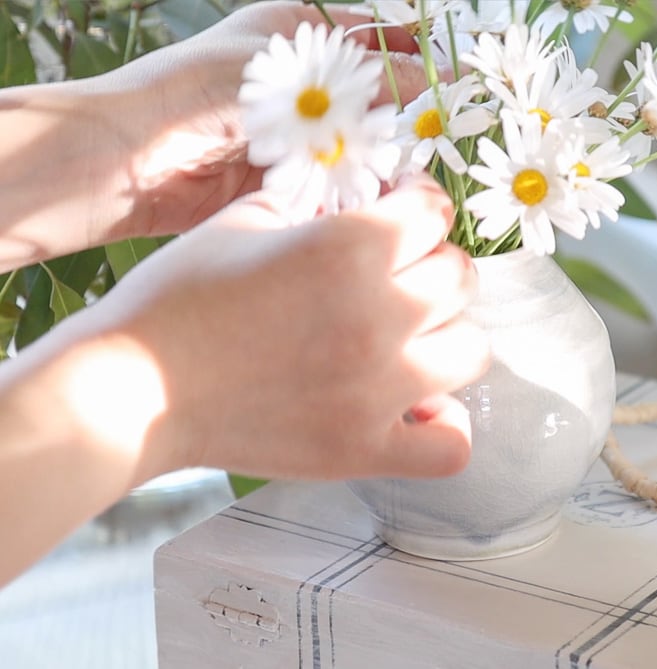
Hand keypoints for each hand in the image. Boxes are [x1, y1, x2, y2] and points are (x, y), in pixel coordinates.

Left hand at [0, 1, 428, 269]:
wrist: (131, 159)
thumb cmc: (200, 92)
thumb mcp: (289, 72)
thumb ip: (362, 78)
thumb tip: (427, 79)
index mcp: (298, 36)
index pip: (372, 38)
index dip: (412, 54)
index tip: (454, 78)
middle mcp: (301, 87)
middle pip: (373, 97)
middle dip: (406, 114)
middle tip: (445, 131)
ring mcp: (295, 137)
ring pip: (360, 146)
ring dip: (382, 159)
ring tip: (414, 170)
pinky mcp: (288, 184)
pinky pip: (337, 188)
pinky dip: (356, 194)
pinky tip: (378, 198)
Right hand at [91, 175, 488, 483]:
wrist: (133, 390)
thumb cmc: (177, 300)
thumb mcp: (244, 222)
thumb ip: (316, 209)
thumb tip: (365, 209)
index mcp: (348, 248)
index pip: (434, 212)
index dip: (421, 206)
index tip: (407, 214)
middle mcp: (377, 316)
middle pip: (459, 277)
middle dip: (432, 266)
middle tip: (400, 276)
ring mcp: (376, 390)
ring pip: (472, 350)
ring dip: (447, 336)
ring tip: (410, 338)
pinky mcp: (362, 450)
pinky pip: (451, 446)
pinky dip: (445, 424)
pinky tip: (415, 406)